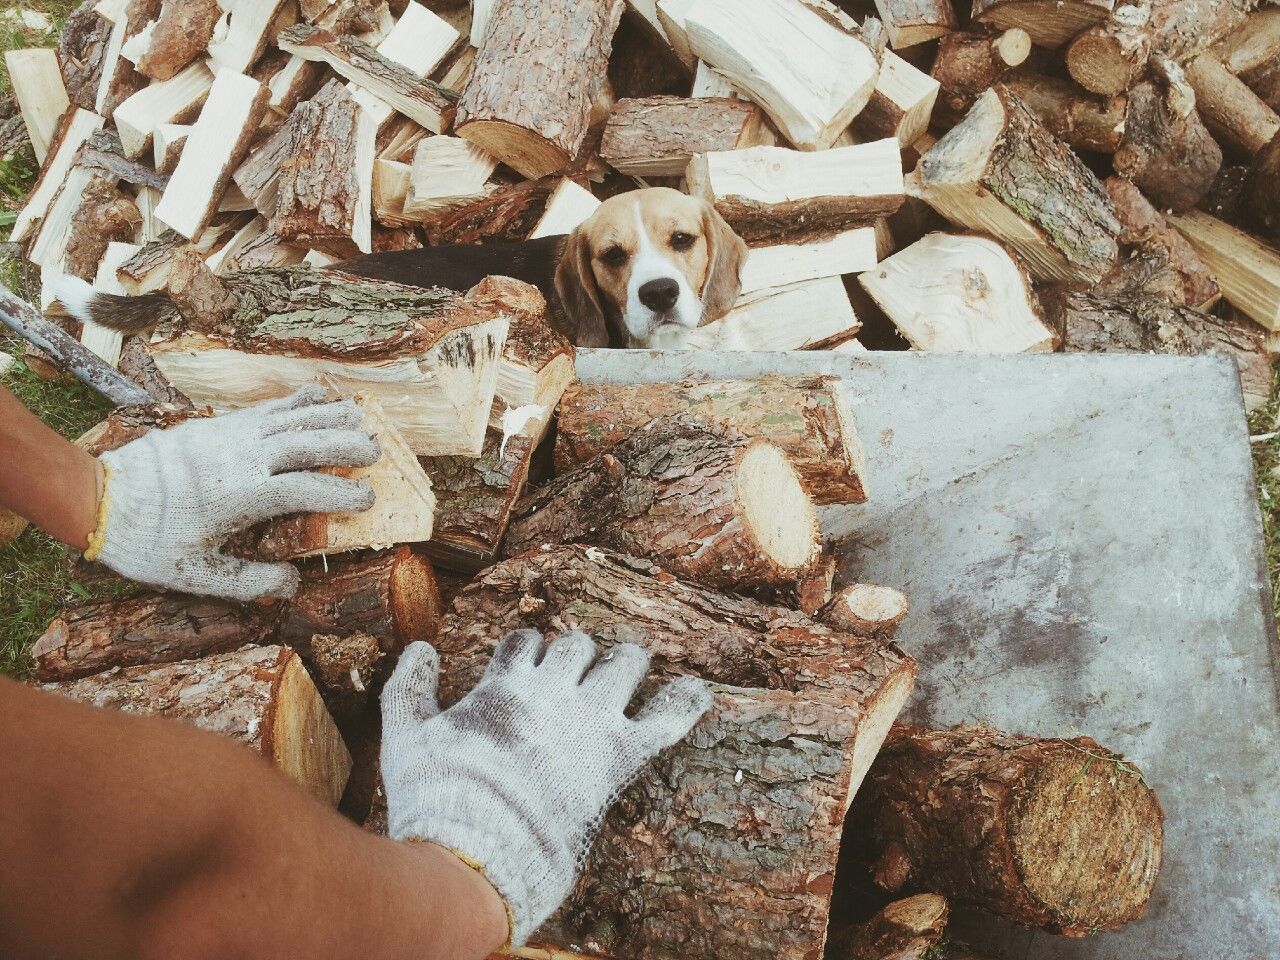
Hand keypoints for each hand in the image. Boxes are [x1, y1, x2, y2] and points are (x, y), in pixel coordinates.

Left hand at [87, 386, 380, 599]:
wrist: (101, 499)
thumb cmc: (149, 543)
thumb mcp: (197, 575)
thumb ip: (249, 582)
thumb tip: (292, 584)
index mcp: (243, 495)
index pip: (307, 490)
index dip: (343, 494)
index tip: (368, 500)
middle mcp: (243, 457)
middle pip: (308, 443)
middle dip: (347, 446)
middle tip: (377, 452)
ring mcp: (231, 434)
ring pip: (293, 418)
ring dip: (331, 417)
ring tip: (362, 421)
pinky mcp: (219, 423)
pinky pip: (269, 407)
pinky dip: (299, 400)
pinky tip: (321, 395)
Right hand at [380, 631, 711, 946]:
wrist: (478, 851)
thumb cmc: (436, 798)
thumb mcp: (403, 736)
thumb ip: (407, 687)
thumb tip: (420, 647)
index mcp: (506, 683)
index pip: (525, 641)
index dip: (527, 649)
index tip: (529, 663)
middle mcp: (554, 691)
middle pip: (578, 646)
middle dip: (577, 655)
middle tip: (579, 674)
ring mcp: (592, 720)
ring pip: (626, 663)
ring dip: (627, 662)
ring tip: (630, 668)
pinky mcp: (621, 756)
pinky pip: (667, 718)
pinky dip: (686, 702)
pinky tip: (698, 692)